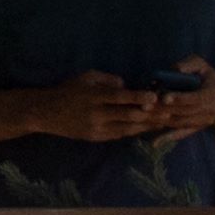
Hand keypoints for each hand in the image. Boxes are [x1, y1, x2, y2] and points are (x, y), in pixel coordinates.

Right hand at [34, 69, 185, 143]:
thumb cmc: (67, 90)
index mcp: (93, 96)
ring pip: (128, 128)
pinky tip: (147, 127)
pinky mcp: (96, 137)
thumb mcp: (84, 77)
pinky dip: (135, 130)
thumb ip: (107, 79)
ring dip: (147, 125)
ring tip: (164, 121)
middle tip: (169, 111)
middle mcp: (96, 114)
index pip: (120, 97)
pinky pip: (120, 134)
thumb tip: (127, 85)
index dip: (139, 96)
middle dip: (150, 113)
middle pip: (128, 115)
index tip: (156, 96)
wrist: (45, 113)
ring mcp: (96, 128)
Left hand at [151, 56, 214, 139]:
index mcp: (212, 94)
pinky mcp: (197, 128)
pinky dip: (168, 137)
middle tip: (145, 106)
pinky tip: (154, 142)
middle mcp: (210, 110)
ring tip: (143, 116)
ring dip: (162, 121)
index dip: (180, 98)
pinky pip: (182, 134)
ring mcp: (203, 121)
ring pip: (181, 123)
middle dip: (164, 109)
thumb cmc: (206, 76)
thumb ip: (189, 64)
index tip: (164, 97)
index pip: (195, 98)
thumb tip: (175, 69)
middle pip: (185, 112)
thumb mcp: (201, 65)